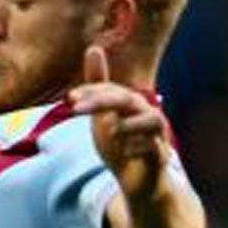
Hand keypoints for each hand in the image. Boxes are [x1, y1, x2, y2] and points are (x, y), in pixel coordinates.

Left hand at [68, 45, 169, 198]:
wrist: (136, 180)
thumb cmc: (121, 142)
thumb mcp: (103, 114)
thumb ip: (97, 88)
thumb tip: (93, 48)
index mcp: (131, 104)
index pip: (111, 90)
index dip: (92, 91)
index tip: (69, 98)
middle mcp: (146, 115)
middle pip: (128, 100)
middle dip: (102, 102)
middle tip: (74, 109)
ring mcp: (156, 136)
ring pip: (153, 120)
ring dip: (129, 124)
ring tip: (111, 132)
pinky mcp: (159, 158)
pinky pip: (155, 149)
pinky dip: (139, 148)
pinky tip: (125, 151)